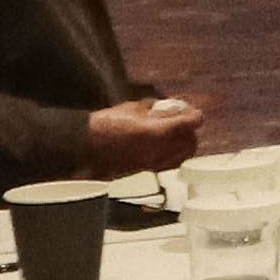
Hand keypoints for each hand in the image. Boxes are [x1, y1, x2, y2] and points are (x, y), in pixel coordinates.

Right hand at [80, 95, 205, 168]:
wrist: (84, 146)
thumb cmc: (103, 126)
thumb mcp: (131, 108)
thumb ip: (153, 109)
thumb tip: (165, 108)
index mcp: (158, 132)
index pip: (190, 123)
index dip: (195, 116)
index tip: (195, 112)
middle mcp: (159, 151)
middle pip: (191, 143)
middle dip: (190, 132)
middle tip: (183, 122)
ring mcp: (153, 163)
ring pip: (182, 156)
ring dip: (182, 144)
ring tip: (174, 134)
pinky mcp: (145, 170)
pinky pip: (168, 164)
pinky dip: (171, 154)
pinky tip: (161, 146)